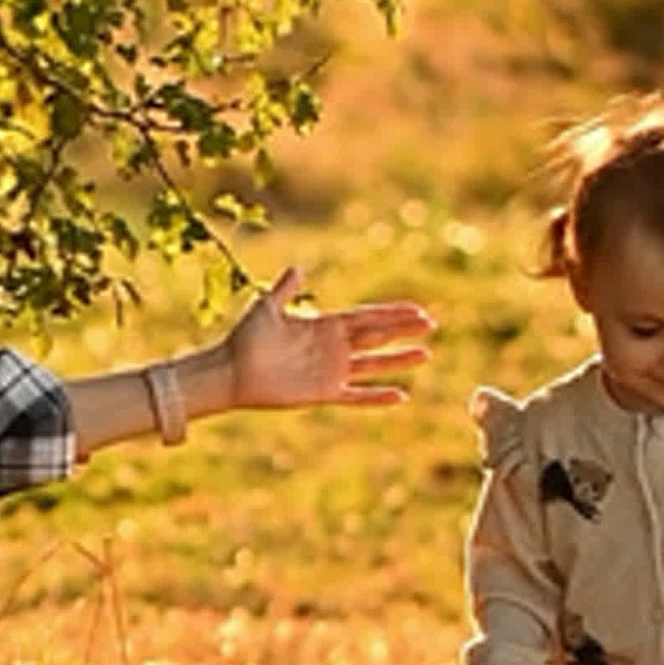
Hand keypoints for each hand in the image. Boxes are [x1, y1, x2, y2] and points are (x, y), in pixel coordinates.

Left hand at [223, 271, 433, 411]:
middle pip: (377, 337)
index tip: (418, 310)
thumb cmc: (246, 338)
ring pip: (374, 364)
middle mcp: (333, 347)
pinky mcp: (324, 392)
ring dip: (399, 360)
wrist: (232, 372)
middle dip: (403, 330)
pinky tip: (401, 395)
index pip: (367, 317)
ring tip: (426, 355)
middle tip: (432, 324)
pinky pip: (356, 395)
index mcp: (325, 324)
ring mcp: (331, 370)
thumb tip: (298, 268)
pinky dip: (377, 396)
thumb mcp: (266, 308)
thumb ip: (284, 289)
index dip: (392, 314)